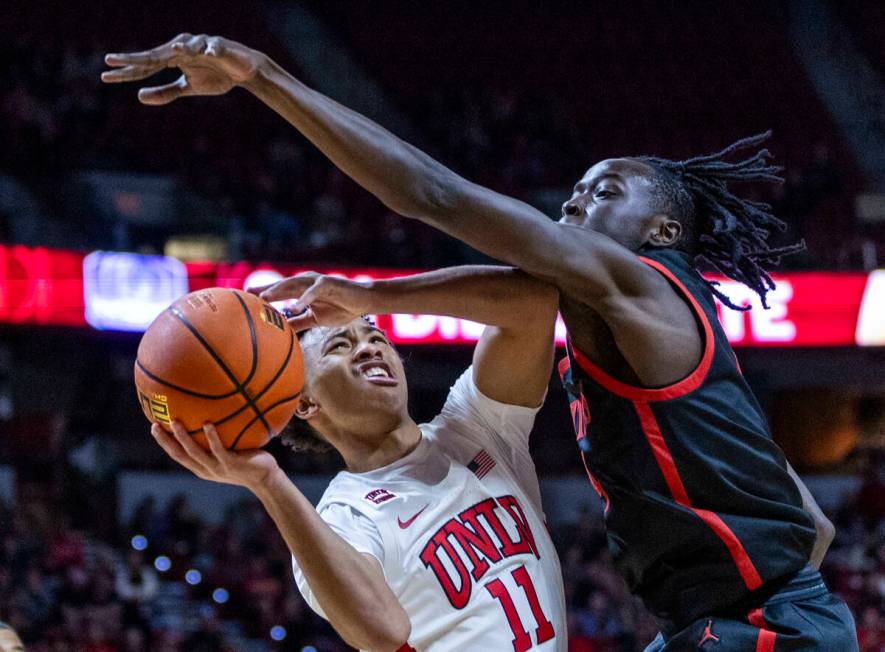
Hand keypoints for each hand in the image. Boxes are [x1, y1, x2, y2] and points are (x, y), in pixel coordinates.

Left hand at [101, 33, 265, 104]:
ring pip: (186, 46)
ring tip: (173, 53)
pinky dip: (210, 50)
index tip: (105, 76)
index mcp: (172, 57)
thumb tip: (139, 96)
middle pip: (155, 54)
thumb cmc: (215, 76)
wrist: (244, 70)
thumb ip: (166, 92)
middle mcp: (182, 47)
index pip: (146, 65)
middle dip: (135, 59)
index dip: (127, 71)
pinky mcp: (220, 46)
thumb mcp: (189, 88)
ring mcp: (201, 44)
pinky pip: (214, 48)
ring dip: (179, 50)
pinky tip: (207, 54)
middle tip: (111, 60)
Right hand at [151, 421, 280, 492]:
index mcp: (202, 467)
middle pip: (179, 455)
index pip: (178, 455)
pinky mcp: (231, 464)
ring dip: (183, 437)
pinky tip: (207, 424)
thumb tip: (211, 415)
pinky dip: (212, 437)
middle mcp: (206, 470)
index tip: (154, 427)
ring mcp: (218, 468)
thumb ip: (218, 440)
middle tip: (155, 425)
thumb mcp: (228, 452)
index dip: (164, 443)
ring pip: (195, 453)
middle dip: (165, 441)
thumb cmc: (247, 462)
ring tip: (174, 421)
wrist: (265, 478)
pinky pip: (219, 450)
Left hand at [252, 273, 374, 331]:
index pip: (280, 291)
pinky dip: (303, 299)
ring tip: (264, 298)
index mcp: (302, 290)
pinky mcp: (328, 284)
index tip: (246, 299)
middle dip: (264, 289)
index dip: (264, 294)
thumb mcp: (316, 318)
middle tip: (247, 294)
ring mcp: (316, 282)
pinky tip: (293, 307)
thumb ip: (300, 322)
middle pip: (282, 286)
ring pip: (294, 285)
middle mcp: (306, 283)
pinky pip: (313, 292)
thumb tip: (283, 331)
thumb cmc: (341, 307)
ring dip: (278, 290)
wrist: (364, 301)